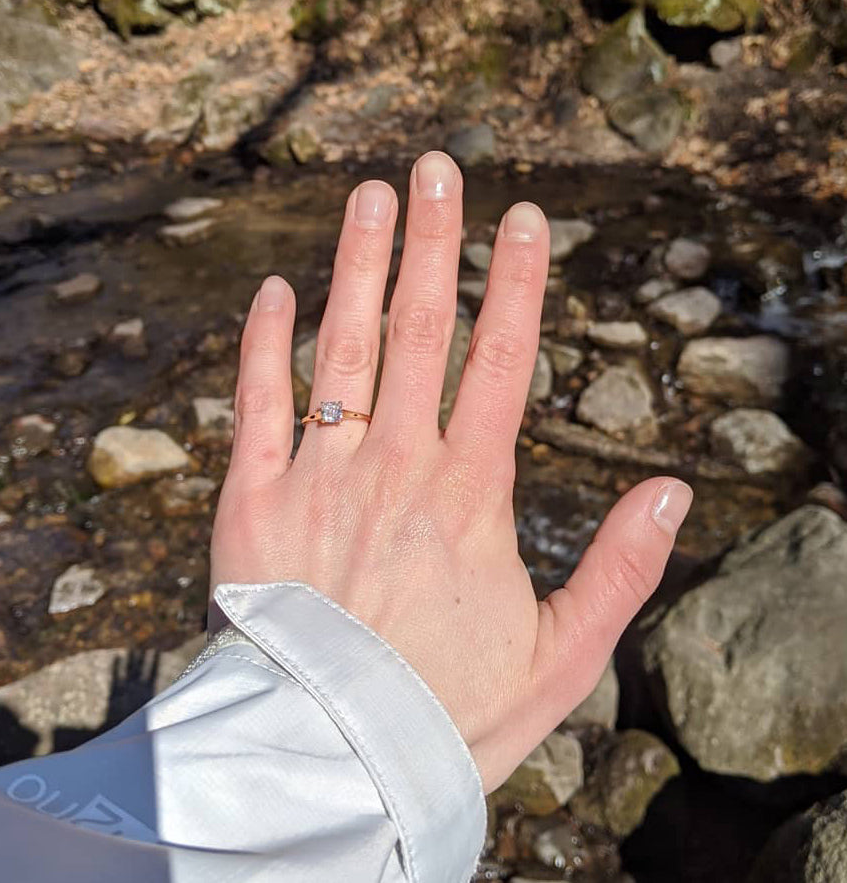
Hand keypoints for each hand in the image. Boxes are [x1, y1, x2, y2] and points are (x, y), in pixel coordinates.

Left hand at [210, 151, 691, 790]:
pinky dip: (263, 344)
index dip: (515, 282)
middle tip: (440, 165)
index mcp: (469, 497)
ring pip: (341, 348)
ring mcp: (317, 479)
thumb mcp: (562, 657)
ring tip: (371, 194)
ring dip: (357, 264)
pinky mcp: (250, 504)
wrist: (337, 762)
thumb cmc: (451, 713)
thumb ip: (623, 572)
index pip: (501, 361)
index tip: (525, 217)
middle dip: (434, 241)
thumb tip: (676, 489)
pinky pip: (256, 405)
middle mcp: (393, 469)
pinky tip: (275, 289)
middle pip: (420, 331)